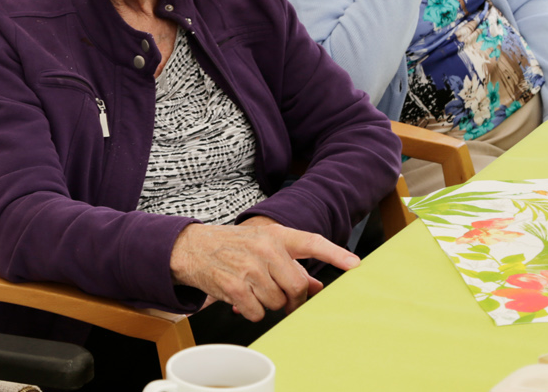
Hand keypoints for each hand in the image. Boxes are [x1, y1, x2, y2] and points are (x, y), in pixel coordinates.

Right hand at [168, 217, 359, 320]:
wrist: (191, 247)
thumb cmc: (233, 246)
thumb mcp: (264, 246)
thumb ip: (292, 265)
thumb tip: (317, 285)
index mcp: (277, 235)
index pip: (312, 242)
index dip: (335, 254)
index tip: (355, 264)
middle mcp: (265, 249)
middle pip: (296, 285)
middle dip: (293, 298)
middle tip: (284, 299)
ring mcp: (250, 268)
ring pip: (276, 302)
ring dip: (268, 303)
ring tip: (254, 290)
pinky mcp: (234, 286)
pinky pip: (257, 312)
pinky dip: (251, 311)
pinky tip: (242, 298)